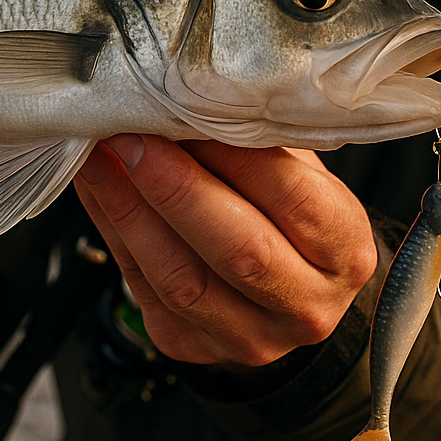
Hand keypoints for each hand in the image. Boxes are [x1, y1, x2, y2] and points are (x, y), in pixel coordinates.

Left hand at [73, 135, 376, 366]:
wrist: (282, 286)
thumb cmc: (288, 211)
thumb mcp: (296, 168)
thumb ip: (257, 141)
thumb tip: (192, 94)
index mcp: (343, 251)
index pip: (293, 200)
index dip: (234, 155)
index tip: (186, 111)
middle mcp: (305, 306)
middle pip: (239, 250)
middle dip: (174, 186)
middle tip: (130, 134)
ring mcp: (248, 338)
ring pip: (181, 279)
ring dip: (129, 209)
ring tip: (99, 155)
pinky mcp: (191, 346)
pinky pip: (141, 286)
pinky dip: (112, 229)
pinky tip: (97, 186)